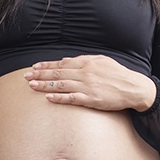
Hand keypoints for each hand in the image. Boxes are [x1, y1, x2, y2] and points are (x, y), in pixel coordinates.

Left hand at [23, 55, 156, 111]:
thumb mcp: (101, 61)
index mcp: (87, 63)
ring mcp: (88, 86)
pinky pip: (72, 98)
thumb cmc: (117, 75)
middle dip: (40, 74)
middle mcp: (85, 73)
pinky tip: (48, 98)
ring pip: (61, 85)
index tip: (34, 67)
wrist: (133, 88)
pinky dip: (59, 98)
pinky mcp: (91, 99)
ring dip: (45, 85)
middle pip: (58, 74)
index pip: (61, 64)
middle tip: (26, 76)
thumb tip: (66, 60)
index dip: (46, 66)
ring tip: (32, 85)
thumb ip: (83, 60)